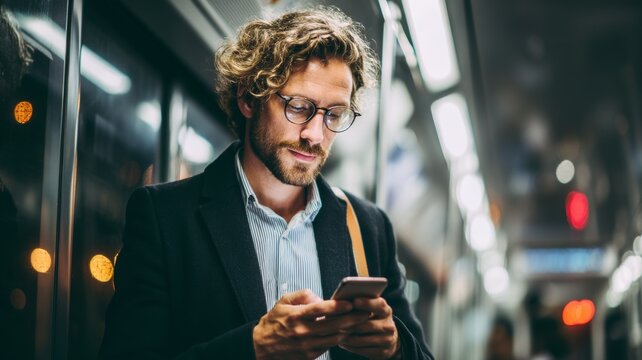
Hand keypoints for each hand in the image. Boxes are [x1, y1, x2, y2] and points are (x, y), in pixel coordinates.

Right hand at [253, 289, 371, 359]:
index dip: (337, 306)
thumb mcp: (283, 302)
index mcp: (296, 316)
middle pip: (332, 325)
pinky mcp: (309, 356)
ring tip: (361, 322)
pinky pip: (328, 346)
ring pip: (334, 338)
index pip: (320, 310)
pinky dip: (339, 338)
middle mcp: (302, 332)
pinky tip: (347, 331)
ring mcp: (307, 346)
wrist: (261, 347)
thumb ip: (302, 296)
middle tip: (365, 312)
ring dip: (349, 329)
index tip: (350, 303)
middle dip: (352, 318)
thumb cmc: (274, 322)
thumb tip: (320, 298)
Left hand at [339, 297, 400, 359]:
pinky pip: (361, 350)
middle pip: (366, 325)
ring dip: (346, 337)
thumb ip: (361, 304)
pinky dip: (350, 346)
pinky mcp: (382, 353)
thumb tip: (342, 301)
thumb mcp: (372, 309)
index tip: (354, 301)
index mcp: (386, 311)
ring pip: (361, 339)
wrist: (388, 339)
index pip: (378, 305)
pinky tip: (342, 342)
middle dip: (349, 324)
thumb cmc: (373, 319)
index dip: (366, 303)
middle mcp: (389, 326)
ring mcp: (387, 340)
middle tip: (335, 322)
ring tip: (335, 333)